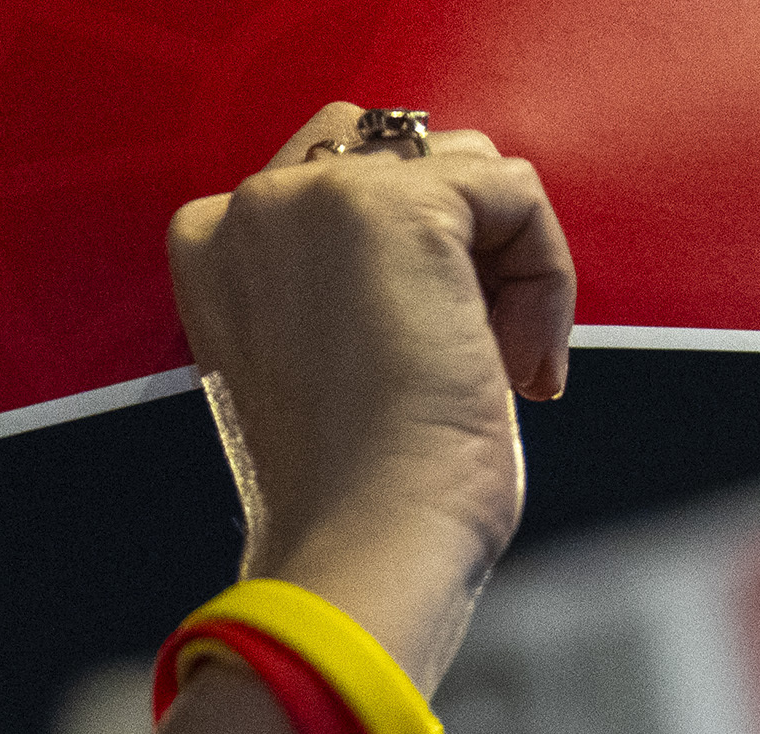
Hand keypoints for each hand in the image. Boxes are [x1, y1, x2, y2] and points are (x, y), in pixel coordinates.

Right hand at [171, 111, 576, 681]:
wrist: (363, 551)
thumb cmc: (360, 501)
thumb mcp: (334, 365)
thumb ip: (354, 282)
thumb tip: (458, 245)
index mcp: (212, 249)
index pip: (338, 187)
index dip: (416, 267)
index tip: (427, 366)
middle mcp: (246, 207)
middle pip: (400, 155)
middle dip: (462, 245)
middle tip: (476, 358)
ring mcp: (313, 197)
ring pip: (467, 168)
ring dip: (506, 268)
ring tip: (499, 369)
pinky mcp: (395, 206)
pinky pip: (518, 194)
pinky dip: (547, 277)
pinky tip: (521, 369)